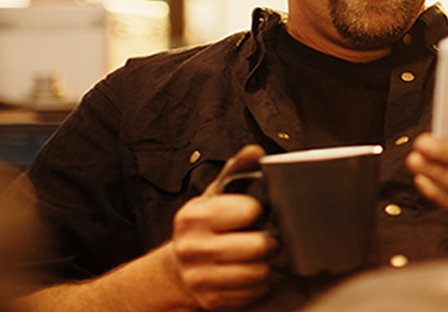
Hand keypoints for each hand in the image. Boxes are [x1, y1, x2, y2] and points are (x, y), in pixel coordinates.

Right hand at [167, 145, 277, 310]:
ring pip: (260, 273)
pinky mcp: (212, 300)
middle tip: (267, 238)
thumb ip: (234, 171)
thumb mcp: (213, 197)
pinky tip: (251, 273)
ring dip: (268, 266)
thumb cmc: (202, 228)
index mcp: (195, 217)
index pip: (249, 210)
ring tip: (260, 258)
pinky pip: (255, 293)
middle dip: (270, 242)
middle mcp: (194, 248)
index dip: (257, 211)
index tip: (254, 213)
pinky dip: (260, 285)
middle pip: (259, 247)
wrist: (177, 269)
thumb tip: (254, 151)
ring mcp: (201, 278)